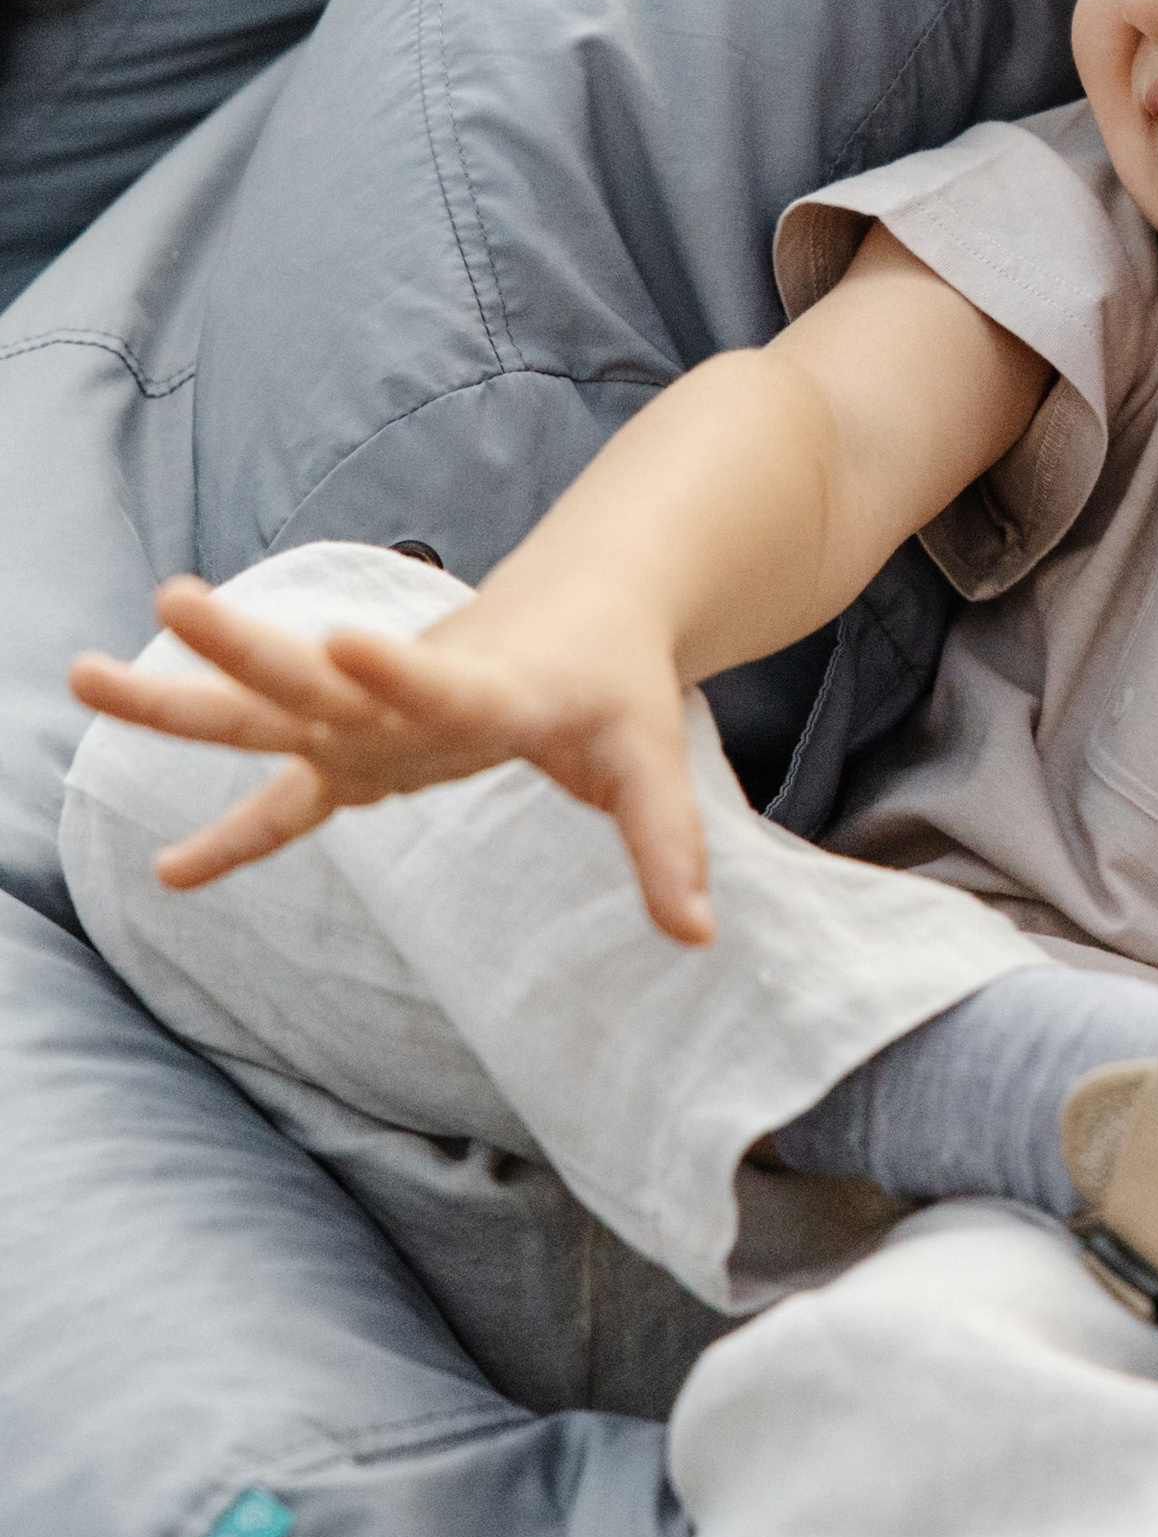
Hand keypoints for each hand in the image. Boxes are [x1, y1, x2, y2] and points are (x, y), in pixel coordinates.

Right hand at [68, 575, 715, 943]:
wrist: (587, 609)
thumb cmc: (615, 684)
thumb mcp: (650, 755)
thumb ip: (664, 842)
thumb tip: (695, 937)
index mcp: (486, 689)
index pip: (438, 680)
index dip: (399, 667)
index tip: (349, 634)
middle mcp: (408, 695)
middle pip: (316, 676)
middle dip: (244, 648)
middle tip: (171, 600)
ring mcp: (371, 719)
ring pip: (267, 708)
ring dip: (182, 696)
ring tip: (84, 673)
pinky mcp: (359, 747)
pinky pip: (284, 792)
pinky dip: (236, 834)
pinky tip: (168, 877)